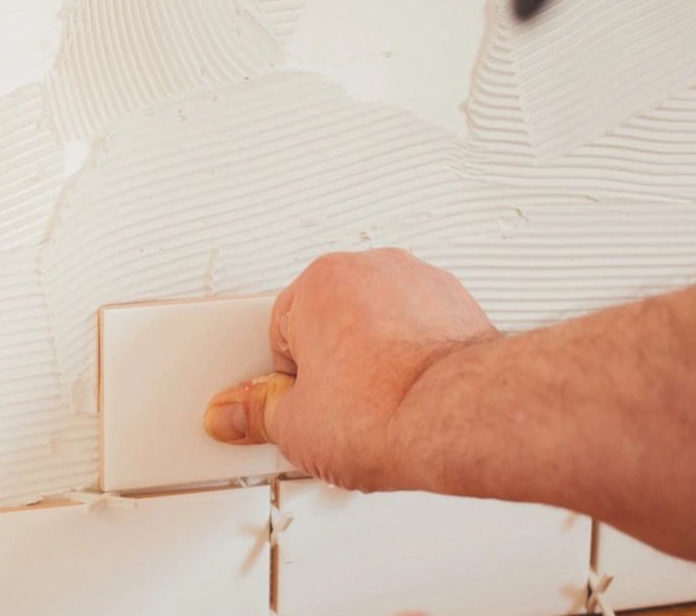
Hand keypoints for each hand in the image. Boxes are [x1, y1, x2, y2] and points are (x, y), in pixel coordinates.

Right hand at [203, 249, 496, 490]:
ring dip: (374, 358)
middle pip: (330, 321)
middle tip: (335, 411)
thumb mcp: (294, 426)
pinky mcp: (461, 306)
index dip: (286, 381)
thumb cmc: (386, 410)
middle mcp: (371, 269)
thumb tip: (234, 413)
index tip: (296, 408)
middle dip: (330, 365)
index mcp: (319, 281)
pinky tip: (411, 397)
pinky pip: (422, 330)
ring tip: (377, 408)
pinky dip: (416, 357)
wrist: (460, 419)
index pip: (280, 333)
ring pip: (379, 322)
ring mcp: (420, 283)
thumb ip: (255, 413)